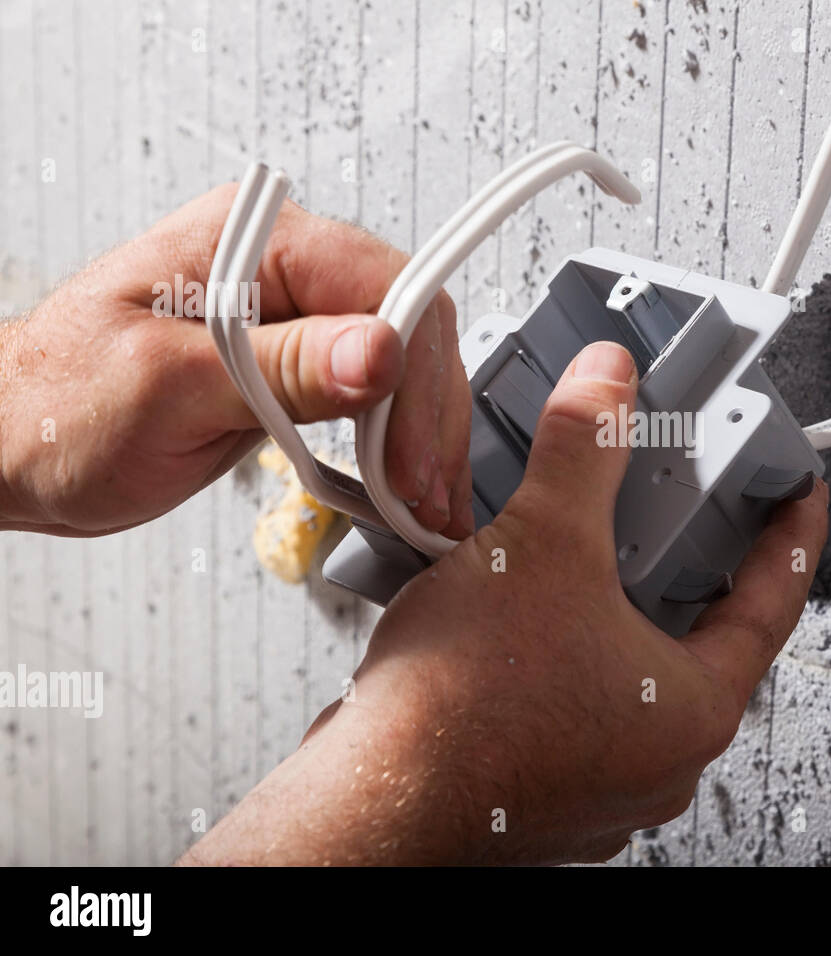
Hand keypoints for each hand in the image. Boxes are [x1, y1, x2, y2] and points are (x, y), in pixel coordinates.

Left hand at [0, 183, 471, 537]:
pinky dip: (393, 443)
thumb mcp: (166, 384)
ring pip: (402, 364)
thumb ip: (280, 367)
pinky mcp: (295, 368)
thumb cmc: (58, 407)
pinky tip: (401, 484)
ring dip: (420, 435)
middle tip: (422, 489)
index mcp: (251, 242)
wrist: (16, 446)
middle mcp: (281, 270)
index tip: (409, 452)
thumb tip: (381, 352)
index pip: (383, 284)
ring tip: (423, 500)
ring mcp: (294, 320)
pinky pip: (371, 395)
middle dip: (426, 413)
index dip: (414, 371)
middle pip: (407, 324)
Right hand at [183, 341, 828, 864]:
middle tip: (682, 512)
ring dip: (612, 611)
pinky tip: (520, 615)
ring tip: (586, 554)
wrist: (368, 798)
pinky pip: (573, 702)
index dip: (790, 534)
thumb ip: (585, 449)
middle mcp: (659, 760)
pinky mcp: (541, 787)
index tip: (797, 496)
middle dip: (687, 566)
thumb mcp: (542, 542)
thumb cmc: (461, 712)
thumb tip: (607, 387)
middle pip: (699, 637)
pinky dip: (561, 653)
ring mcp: (599, 782)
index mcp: (693, 709)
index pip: (774, 601)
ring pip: (629, 674)